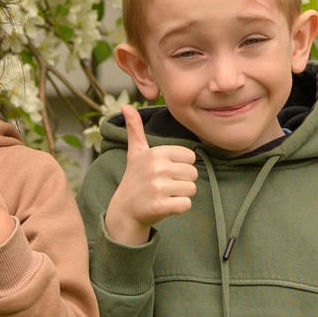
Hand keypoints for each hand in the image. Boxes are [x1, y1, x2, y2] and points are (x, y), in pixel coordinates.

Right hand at [102, 105, 198, 246]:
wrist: (125, 210)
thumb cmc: (135, 179)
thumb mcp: (135, 152)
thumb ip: (135, 129)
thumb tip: (126, 106)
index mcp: (156, 152)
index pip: (190, 157)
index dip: (181, 166)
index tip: (164, 172)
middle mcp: (157, 168)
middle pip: (193, 173)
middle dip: (182, 181)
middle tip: (163, 186)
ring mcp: (159, 187)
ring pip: (192, 189)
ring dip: (181, 195)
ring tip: (163, 195)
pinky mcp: (161, 206)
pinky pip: (186, 204)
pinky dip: (179, 207)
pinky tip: (164, 205)